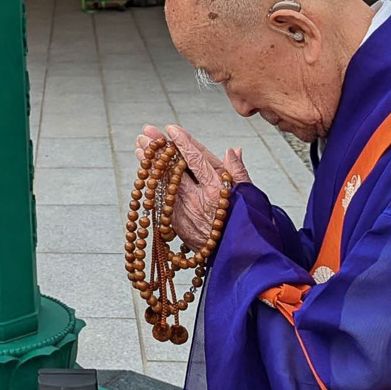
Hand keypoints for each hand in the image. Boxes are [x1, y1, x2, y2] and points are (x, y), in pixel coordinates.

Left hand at [137, 124, 250, 249]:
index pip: (196, 160)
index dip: (183, 143)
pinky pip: (159, 199)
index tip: (171, 129)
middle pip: (172, 169)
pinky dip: (152, 184)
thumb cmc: (248, 227)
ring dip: (149, 165)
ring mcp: (183, 214)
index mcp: (217, 190)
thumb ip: (239, 172)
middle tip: (145, 132)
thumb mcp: (251, 198)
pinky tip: (146, 174)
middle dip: (157, 149)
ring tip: (139, 147)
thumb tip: (233, 150)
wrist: (238, 260)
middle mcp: (196, 201)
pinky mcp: (175, 226)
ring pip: (161, 184)